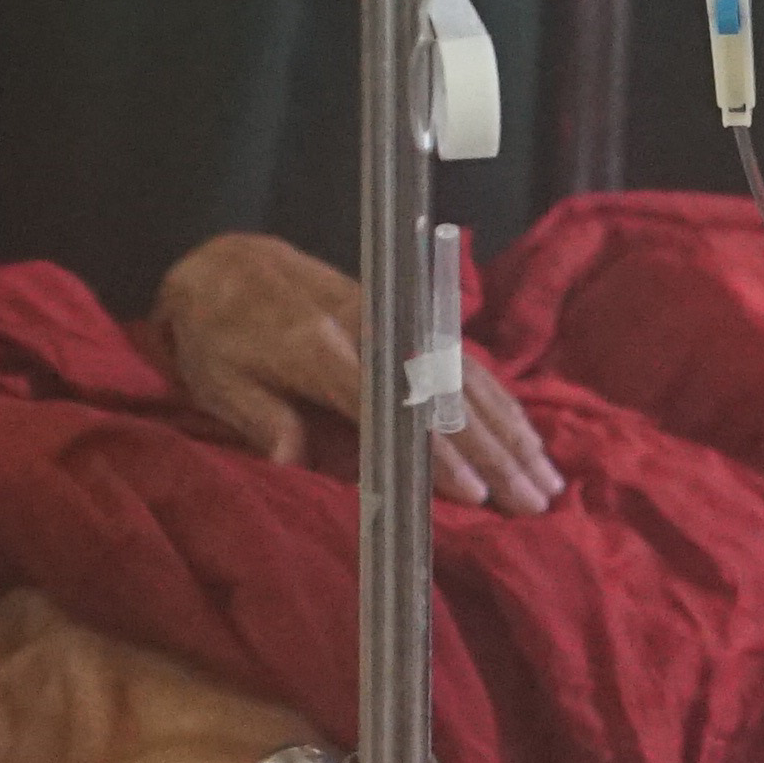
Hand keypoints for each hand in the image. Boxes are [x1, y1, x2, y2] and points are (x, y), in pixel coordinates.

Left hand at [151, 233, 565, 515]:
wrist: (227, 262)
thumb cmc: (218, 333)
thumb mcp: (218, 380)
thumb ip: (260, 418)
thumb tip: (291, 464)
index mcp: (320, 348)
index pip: (392, 406)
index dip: (435, 451)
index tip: (473, 492)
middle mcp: (371, 328)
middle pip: (445, 395)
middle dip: (494, 451)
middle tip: (532, 500)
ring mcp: (394, 319)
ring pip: (467, 376)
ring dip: (511, 428)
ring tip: (545, 476)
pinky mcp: (405, 317)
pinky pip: (463, 358)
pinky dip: (499, 397)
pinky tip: (525, 431)